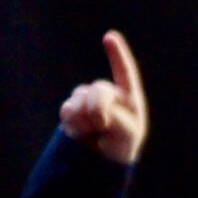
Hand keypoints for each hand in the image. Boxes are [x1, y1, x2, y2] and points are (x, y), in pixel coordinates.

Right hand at [58, 31, 148, 163]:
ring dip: (85, 116)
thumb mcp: (127, 132)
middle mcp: (109, 95)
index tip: (110, 37)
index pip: (125, 73)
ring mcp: (89, 101)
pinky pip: (68, 109)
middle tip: (101, 123)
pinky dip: (72, 120)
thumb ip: (113, 115)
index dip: (117, 55)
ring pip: (80, 97)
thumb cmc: (123, 144)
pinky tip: (79, 131)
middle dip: (98, 105)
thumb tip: (91, 108)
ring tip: (94, 131)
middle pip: (99, 89)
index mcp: (129, 98)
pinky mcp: (73, 110)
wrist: (102, 160)